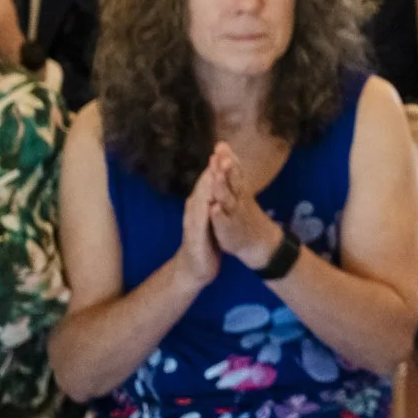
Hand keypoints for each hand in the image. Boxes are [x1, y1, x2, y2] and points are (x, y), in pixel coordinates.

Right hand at [175, 156, 224, 291]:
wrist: (194, 270)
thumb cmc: (204, 242)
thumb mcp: (210, 218)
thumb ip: (212, 200)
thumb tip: (217, 181)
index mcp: (199, 206)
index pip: (207, 182)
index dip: (215, 165)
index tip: (224, 148)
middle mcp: (194, 212)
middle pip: (202, 187)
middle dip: (211, 170)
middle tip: (219, 151)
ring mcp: (193, 226)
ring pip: (199, 203)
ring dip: (206, 188)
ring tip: (213, 172)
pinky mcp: (195, 240)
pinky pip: (201, 226)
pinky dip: (206, 215)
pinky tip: (211, 206)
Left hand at [204, 142, 286, 271]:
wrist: (258, 242)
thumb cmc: (243, 214)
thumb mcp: (240, 193)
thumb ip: (233, 176)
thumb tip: (226, 155)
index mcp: (239, 190)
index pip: (234, 171)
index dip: (228, 158)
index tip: (221, 144)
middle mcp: (238, 199)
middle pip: (232, 181)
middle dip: (227, 167)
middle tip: (221, 153)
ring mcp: (234, 214)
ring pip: (228, 199)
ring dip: (222, 187)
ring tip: (216, 175)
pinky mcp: (230, 230)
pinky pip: (224, 222)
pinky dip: (219, 215)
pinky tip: (214, 209)